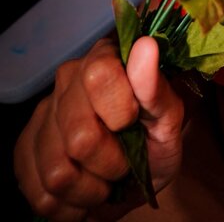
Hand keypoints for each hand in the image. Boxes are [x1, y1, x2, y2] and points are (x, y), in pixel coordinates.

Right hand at [13, 35, 184, 220]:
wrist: (136, 176)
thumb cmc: (155, 141)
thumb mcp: (168, 118)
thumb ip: (156, 87)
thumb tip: (146, 47)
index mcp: (103, 59)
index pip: (99, 75)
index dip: (120, 112)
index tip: (133, 122)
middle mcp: (66, 81)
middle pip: (80, 138)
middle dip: (112, 163)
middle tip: (124, 161)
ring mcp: (41, 116)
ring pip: (58, 174)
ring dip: (91, 190)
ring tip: (104, 178)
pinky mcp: (24, 151)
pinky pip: (42, 196)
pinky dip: (71, 206)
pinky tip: (84, 188)